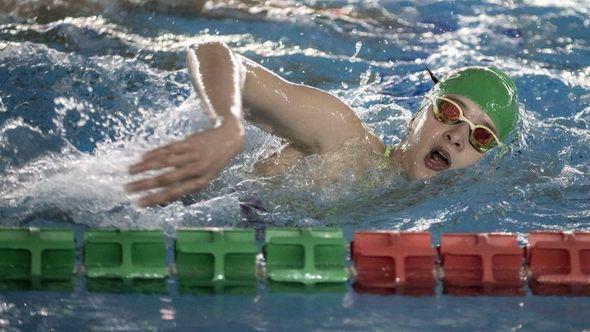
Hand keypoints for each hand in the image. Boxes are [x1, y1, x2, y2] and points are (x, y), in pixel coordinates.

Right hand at [125, 119, 244, 206]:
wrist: (229, 138)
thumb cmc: (215, 163)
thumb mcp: (207, 178)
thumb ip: (187, 185)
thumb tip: (164, 197)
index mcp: (200, 182)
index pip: (174, 193)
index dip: (155, 198)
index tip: (139, 203)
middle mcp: (196, 169)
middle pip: (165, 178)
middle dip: (144, 185)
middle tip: (128, 189)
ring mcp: (191, 154)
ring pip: (163, 162)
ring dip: (144, 167)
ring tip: (129, 172)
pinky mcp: (188, 142)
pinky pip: (167, 149)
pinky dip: (153, 154)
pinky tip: (142, 158)